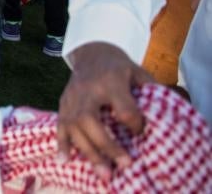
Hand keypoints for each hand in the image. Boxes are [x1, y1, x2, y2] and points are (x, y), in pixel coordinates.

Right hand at [57, 42, 153, 178]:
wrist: (91, 51)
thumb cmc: (119, 66)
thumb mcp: (138, 72)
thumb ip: (150, 91)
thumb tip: (163, 117)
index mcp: (110, 80)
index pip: (123, 108)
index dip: (135, 124)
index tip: (142, 133)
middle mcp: (86, 90)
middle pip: (90, 120)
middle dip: (106, 145)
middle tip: (125, 165)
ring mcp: (71, 97)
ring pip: (74, 127)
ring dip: (88, 152)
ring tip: (104, 173)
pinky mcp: (63, 103)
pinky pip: (60, 125)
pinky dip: (62, 143)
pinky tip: (66, 160)